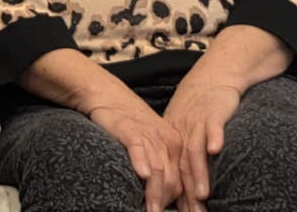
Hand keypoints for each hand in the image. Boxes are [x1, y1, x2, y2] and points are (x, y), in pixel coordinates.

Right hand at [88, 97, 183, 211]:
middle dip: (169, 204)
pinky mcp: (131, 130)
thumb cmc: (128, 124)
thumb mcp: (151, 144)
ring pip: (158, 171)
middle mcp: (167, 141)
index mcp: (176, 146)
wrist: (108, 95)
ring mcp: (150, 136)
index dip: (188, 203)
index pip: (186, 181)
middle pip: (173, 181)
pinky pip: (139, 149)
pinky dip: (141, 163)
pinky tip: (142, 175)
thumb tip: (165, 197)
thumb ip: (161, 167)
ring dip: (155, 195)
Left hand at [163, 71, 243, 211]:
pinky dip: (213, 137)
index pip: (172, 172)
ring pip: (194, 151)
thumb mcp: (185, 129)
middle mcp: (182, 132)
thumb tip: (179, 187)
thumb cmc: (200, 107)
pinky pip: (212, 126)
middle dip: (185, 194)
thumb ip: (182, 155)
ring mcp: (197, 122)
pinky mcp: (213, 112)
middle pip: (182, 167)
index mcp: (172, 138)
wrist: (214, 76)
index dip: (174, 194)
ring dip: (198, 173)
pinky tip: (215, 150)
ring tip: (201, 195)